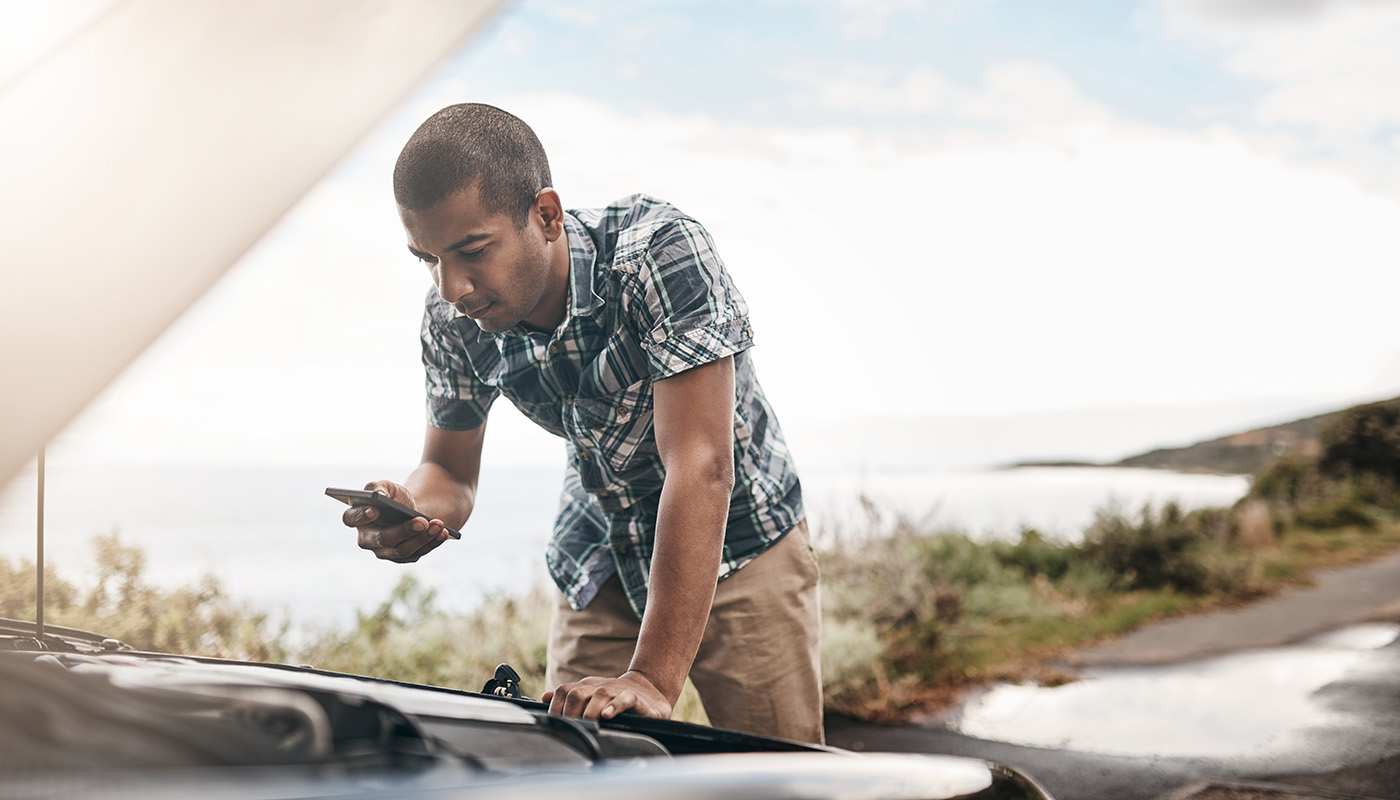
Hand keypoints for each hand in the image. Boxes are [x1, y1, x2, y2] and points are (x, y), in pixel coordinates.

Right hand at [343, 480, 451, 562]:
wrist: (410, 509)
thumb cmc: (393, 497)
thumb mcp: (387, 486)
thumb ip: (378, 487)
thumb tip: (379, 496)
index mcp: (356, 517)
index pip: (351, 519)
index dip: (361, 516)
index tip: (375, 509)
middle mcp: (366, 539)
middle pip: (382, 539)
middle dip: (404, 531)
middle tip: (422, 521)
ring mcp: (383, 551)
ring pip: (402, 550)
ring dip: (423, 537)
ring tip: (438, 525)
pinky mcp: (402, 557)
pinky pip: (417, 553)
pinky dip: (432, 542)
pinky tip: (443, 532)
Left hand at [541, 671, 672, 721]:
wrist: (647, 691)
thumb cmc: (614, 697)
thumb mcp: (590, 695)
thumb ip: (568, 697)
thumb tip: (544, 697)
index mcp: (586, 688)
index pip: (564, 691)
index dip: (556, 706)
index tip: (554, 723)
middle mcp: (598, 687)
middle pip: (577, 694)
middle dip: (569, 713)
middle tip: (570, 729)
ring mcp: (615, 691)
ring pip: (598, 695)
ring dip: (589, 711)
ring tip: (587, 724)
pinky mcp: (633, 698)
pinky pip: (623, 699)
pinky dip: (614, 706)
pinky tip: (606, 716)